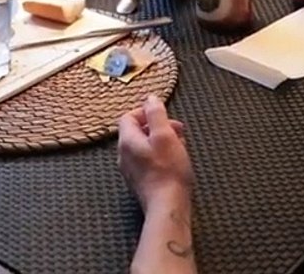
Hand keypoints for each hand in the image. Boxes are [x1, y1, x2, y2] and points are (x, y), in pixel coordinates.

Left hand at [117, 95, 193, 213]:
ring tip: (179, 145)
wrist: (167, 206)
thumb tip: (150, 98)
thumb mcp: (165, 135)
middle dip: (157, 127)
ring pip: (143, 147)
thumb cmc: (168, 170)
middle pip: (136, 132)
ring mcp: (130, 170)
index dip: (146, 112)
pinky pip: (146, 161)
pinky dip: (159, 155)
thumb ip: (156, 114)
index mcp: (127, 141)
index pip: (129, 117)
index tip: (164, 115)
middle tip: (177, 130)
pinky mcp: (139, 182)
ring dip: (160, 141)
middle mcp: (124, 155)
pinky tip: (174, 161)